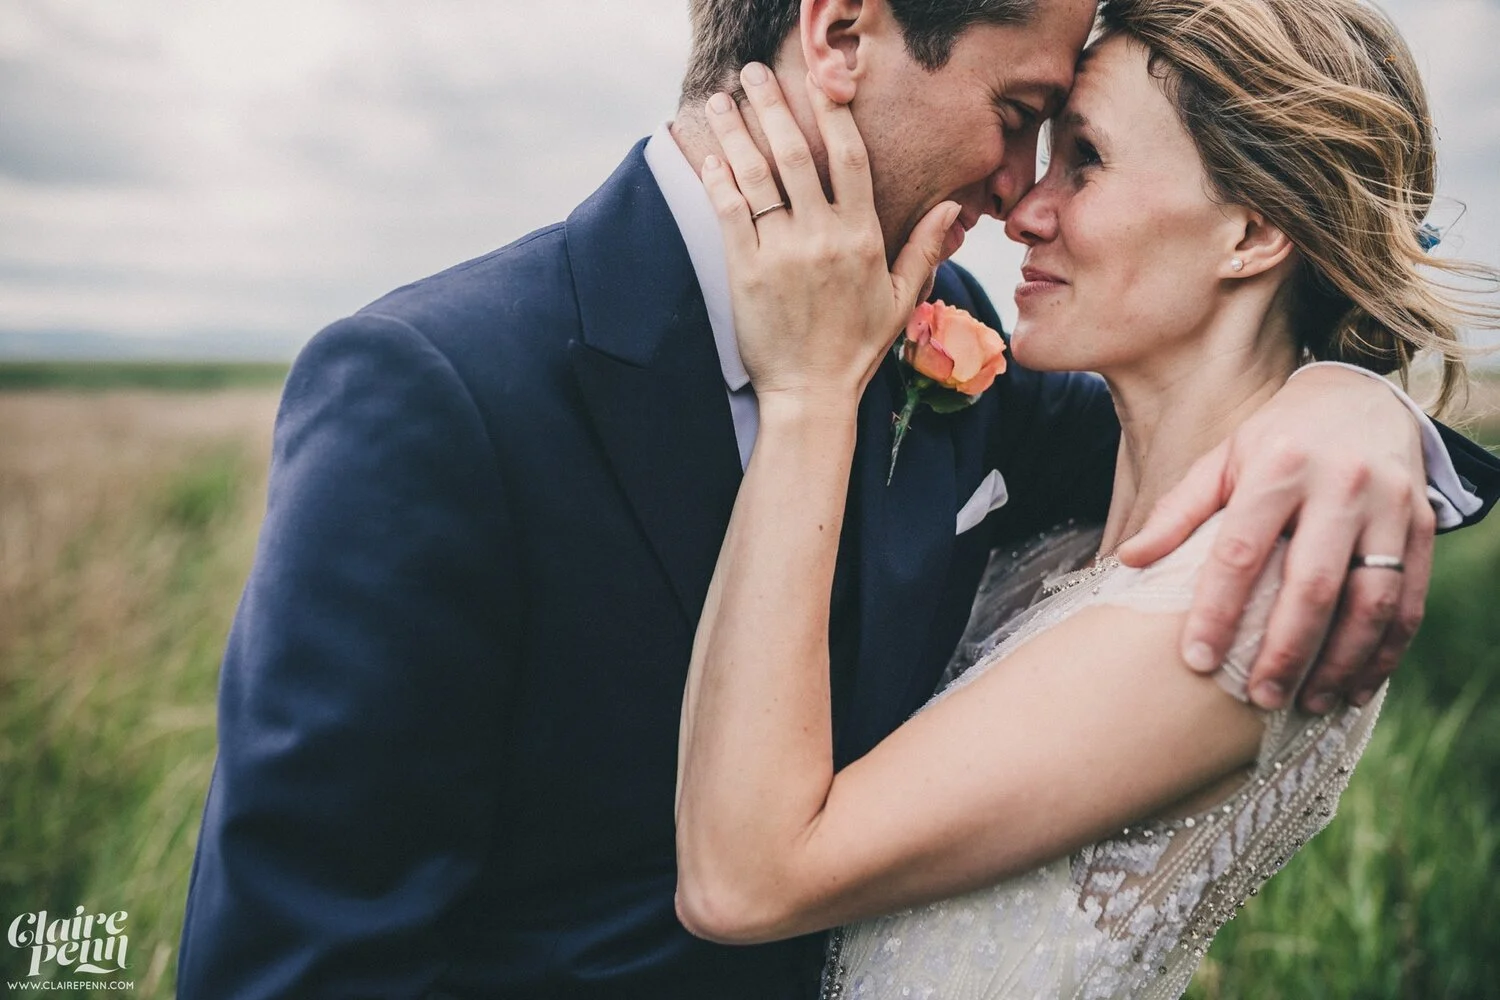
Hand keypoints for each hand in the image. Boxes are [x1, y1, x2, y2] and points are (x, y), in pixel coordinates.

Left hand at [699, 64, 958, 409]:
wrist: (811, 394)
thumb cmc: (857, 348)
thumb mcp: (902, 298)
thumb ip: (925, 247)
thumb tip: (952, 207)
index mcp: (863, 237)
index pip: (850, 158)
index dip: (834, 113)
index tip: (821, 80)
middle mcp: (823, 237)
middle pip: (796, 155)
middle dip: (774, 106)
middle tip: (755, 74)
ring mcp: (782, 253)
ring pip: (757, 177)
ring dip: (736, 132)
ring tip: (722, 101)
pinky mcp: (747, 272)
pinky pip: (730, 213)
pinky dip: (718, 180)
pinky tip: (709, 156)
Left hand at [1118, 367, 1433, 712]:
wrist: (1362, 397)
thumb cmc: (1276, 440)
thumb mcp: (1221, 459)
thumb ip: (1178, 512)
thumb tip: (1128, 561)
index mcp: (1279, 466)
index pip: (1242, 550)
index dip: (1218, 610)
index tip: (1197, 659)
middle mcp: (1341, 484)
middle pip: (1313, 584)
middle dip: (1285, 649)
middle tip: (1260, 697)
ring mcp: (1390, 506)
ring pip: (1372, 601)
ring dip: (1341, 662)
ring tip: (1307, 702)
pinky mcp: (1424, 525)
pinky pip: (1411, 601)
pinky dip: (1385, 652)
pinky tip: (1356, 687)